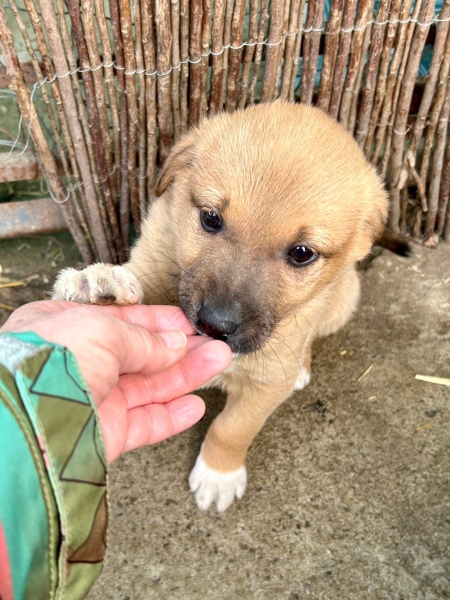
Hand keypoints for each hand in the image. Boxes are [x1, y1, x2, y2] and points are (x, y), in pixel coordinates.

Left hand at [1, 301, 231, 460]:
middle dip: (180, 349)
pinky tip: (196, 406)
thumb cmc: (53, 360)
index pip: (121, 322)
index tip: (188, 322)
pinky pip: (144, 424)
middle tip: (214, 344)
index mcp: (65, 329)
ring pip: (148, 388)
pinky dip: (171, 416)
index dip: (158, 322)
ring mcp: (92, 401)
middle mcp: (79, 364)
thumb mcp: (101, 330)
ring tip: (220, 362)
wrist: (28, 422)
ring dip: (186, 376)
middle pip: (141, 355)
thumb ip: (143, 338)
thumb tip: (176, 343)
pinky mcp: (103, 435)